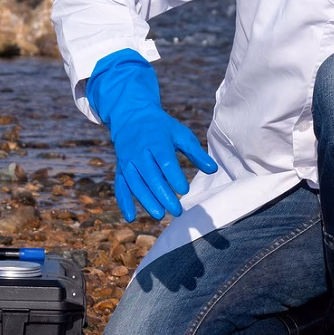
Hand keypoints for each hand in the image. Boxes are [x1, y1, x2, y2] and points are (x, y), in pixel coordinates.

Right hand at [85, 49, 217, 221]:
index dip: (174, 177)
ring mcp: (127, 162)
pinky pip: (120, 187)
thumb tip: (213, 169)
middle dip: (163, 195)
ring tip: (160, 215)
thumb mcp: (180, 134)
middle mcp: (139, 152)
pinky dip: (124, 202)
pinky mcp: (120, 169)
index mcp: (156, 142)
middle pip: (151, 176)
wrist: (131, 117)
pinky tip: (131, 217)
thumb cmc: (161, 128)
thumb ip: (195, 153)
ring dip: (146, 201)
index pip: (165, 162)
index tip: (184, 190)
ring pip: (136, 184)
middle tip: (177, 211)